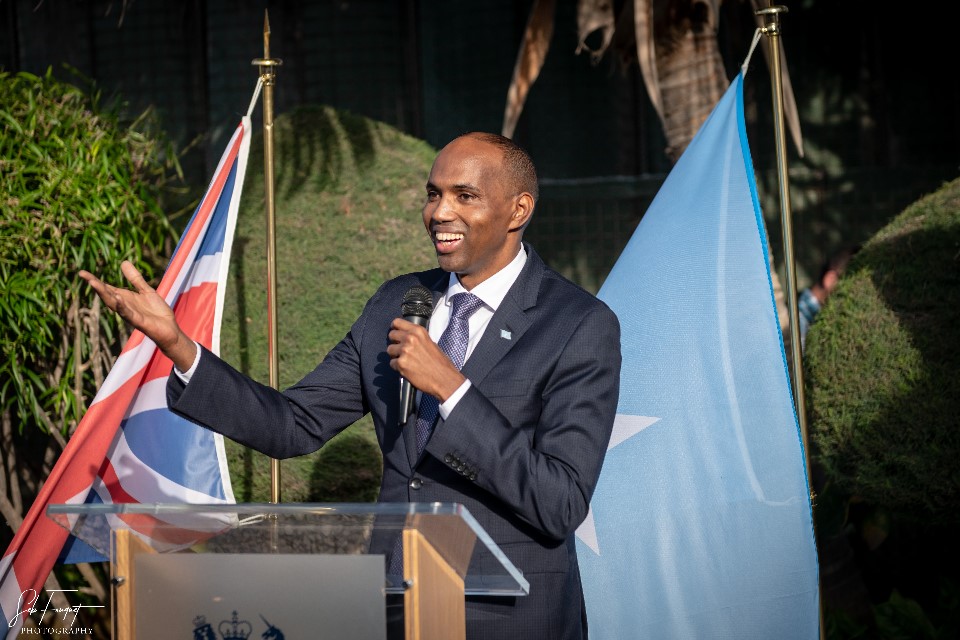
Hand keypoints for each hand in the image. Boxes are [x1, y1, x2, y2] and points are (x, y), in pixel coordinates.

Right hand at [78, 260, 196, 370]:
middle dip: (96, 285)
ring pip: (114, 304)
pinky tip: (117, 298)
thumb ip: (135, 279)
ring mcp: (130, 314)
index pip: (107, 288)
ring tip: (94, 283)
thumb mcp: (146, 291)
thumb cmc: (157, 312)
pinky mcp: (139, 322)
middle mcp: (124, 306)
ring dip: (104, 294)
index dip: (94, 280)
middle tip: (84, 275)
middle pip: (107, 295)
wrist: (169, 329)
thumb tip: (123, 262)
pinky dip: (122, 307)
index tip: (81, 273)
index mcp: (125, 298)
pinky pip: (128, 314)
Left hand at [387, 318, 463, 402]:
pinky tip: (408, 369)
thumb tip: (405, 338)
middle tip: (402, 350)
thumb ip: (417, 338)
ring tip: (407, 361)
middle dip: (395, 342)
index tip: (396, 333)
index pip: (397, 322)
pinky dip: (398, 367)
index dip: (395, 329)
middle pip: (391, 335)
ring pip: (390, 350)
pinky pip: (392, 363)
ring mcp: (404, 350)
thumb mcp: (430, 342)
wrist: (444, 378)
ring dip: (396, 355)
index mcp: (418, 331)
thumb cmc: (440, 363)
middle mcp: (410, 338)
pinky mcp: (401, 363)